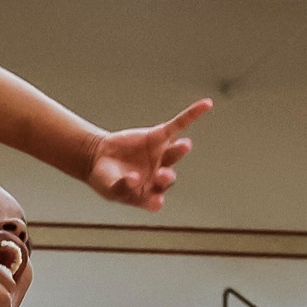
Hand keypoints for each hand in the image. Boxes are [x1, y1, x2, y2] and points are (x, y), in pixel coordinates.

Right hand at [87, 99, 211, 211]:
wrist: (100, 157)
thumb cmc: (106, 178)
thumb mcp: (109, 187)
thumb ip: (122, 186)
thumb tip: (133, 179)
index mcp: (147, 195)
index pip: (154, 200)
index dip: (155, 201)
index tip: (156, 201)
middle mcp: (158, 177)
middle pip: (166, 178)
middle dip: (166, 176)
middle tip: (163, 175)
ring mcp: (161, 156)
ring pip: (173, 154)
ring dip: (178, 150)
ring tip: (184, 146)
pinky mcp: (159, 137)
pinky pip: (177, 125)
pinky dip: (191, 115)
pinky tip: (206, 105)